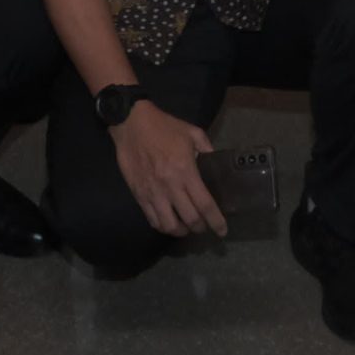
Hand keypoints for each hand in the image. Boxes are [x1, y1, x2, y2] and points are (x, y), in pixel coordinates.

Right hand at [112, 104, 226, 236]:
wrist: (131, 123)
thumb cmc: (163, 127)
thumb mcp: (192, 132)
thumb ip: (207, 149)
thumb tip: (216, 162)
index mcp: (186, 172)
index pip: (205, 205)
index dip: (216, 221)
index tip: (222, 231)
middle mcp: (170, 187)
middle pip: (190, 219)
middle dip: (201, 228)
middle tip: (205, 226)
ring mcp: (153, 193)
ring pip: (169, 225)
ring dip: (181, 231)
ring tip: (186, 227)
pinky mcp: (139, 195)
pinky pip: (152, 219)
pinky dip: (163, 226)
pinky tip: (168, 222)